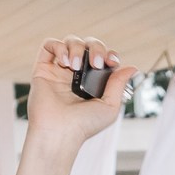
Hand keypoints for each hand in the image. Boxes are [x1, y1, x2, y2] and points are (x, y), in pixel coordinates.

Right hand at [25, 36, 134, 152]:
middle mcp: (76, 75)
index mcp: (92, 83)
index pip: (102, 58)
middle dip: (95, 47)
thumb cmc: (84, 125)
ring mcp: (59, 71)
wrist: (59, 132)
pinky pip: (48, 46)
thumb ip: (119, 84)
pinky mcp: (42, 70)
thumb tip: (132, 67)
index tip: (112, 61)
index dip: (108, 54)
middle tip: (95, 63)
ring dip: (76, 47)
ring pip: (70, 42)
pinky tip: (64, 62)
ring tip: (75, 66)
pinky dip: (58, 46)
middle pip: (88, 45)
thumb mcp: (110, 106)